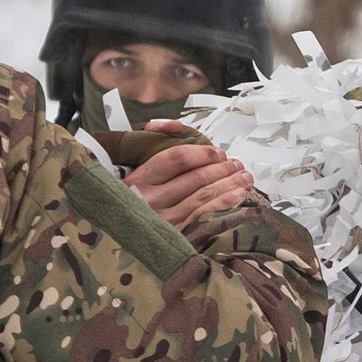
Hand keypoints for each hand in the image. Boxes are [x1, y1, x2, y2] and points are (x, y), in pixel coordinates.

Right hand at [126, 125, 251, 230]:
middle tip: (237, 164)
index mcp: (139, 178)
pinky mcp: (175, 236)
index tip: (218, 152)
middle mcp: (150, 199)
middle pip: (196, 177)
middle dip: (223, 168)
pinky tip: (239, 195)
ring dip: (229, 184)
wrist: (117, 236)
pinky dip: (225, 203)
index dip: (203, 153)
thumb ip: (151, 140)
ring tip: (244, 177)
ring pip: (204, 195)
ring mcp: (164, 220)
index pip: (177, 158)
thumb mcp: (129, 166)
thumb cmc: (129, 198)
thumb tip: (175, 126)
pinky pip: (206, 216)